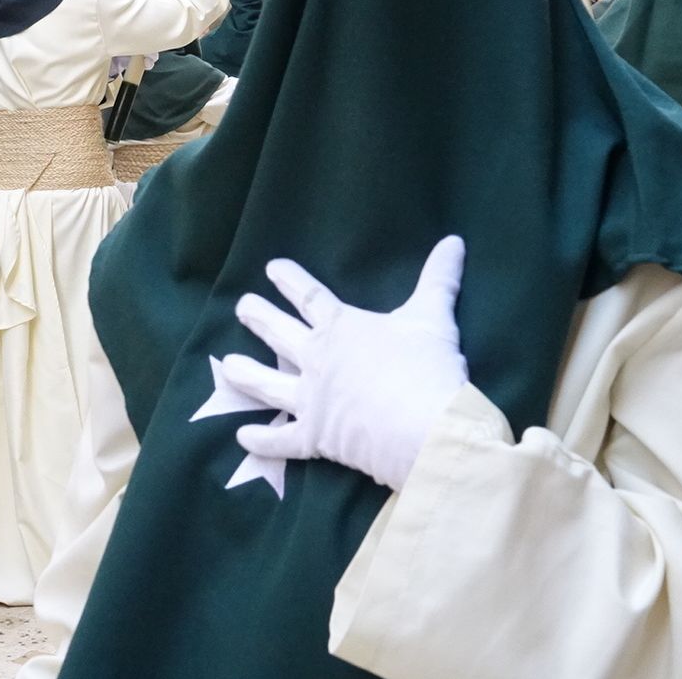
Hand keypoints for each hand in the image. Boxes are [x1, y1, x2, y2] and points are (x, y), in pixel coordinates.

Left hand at [221, 236, 468, 491]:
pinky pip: (281, 440)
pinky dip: (261, 441)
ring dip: (245, 374)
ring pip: (267, 384)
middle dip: (258, 318)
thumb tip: (455, 241)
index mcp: (341, 327)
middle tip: (241, 307)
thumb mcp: (434, 315)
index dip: (289, 280)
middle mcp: (317, 359)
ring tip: (226, 366)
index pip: (309, 296)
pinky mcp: (315, 438)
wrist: (424, 426)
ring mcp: (311, 400)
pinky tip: (242, 437)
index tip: (272, 268)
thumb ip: (439, 278)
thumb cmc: (427, 367)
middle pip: (279, 333)